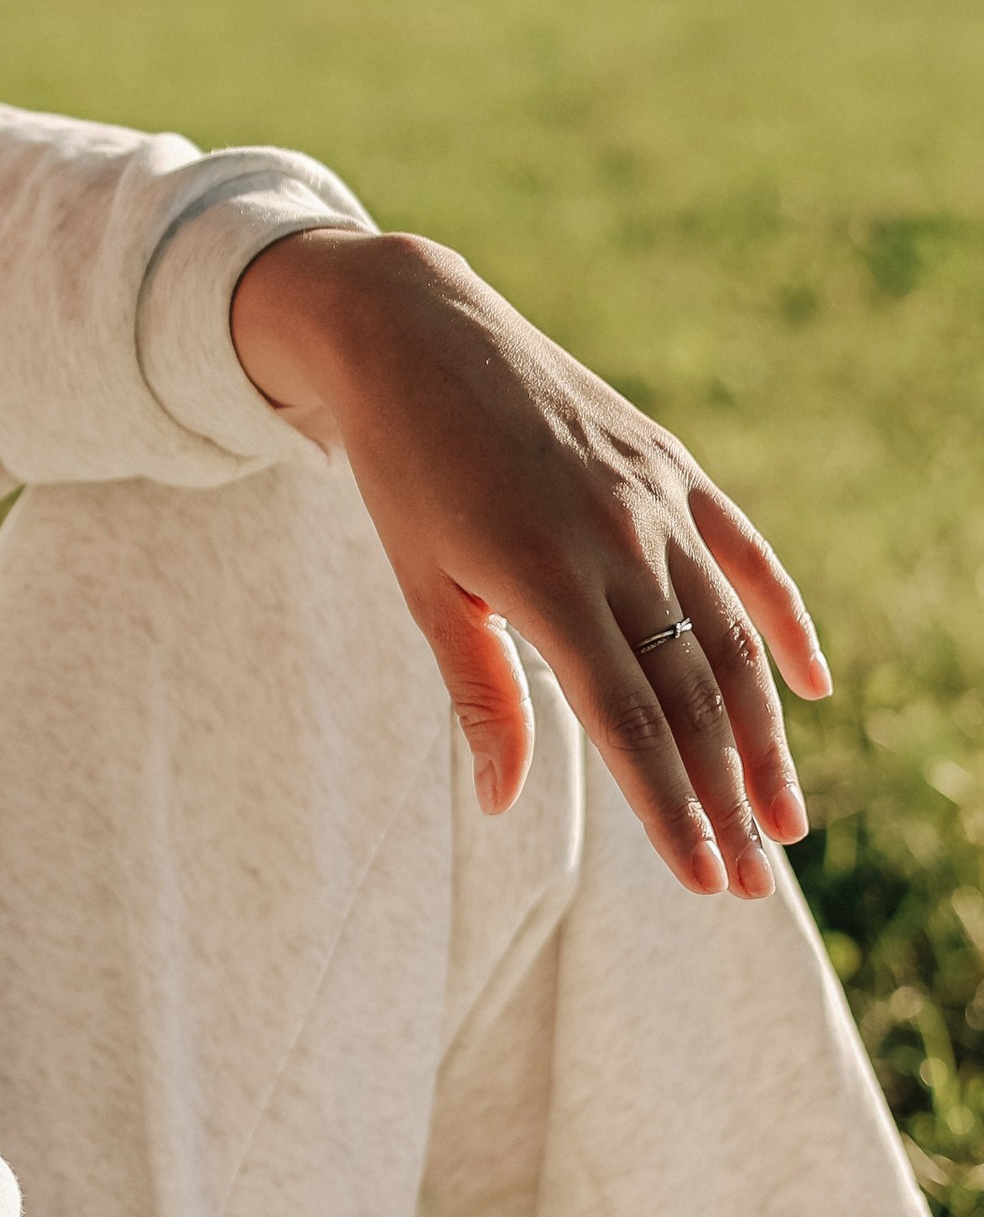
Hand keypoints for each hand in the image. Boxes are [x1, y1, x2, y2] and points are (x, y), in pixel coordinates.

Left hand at [229, 226, 825, 897]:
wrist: (412, 331)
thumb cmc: (403, 468)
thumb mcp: (423, 583)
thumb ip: (478, 693)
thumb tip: (505, 804)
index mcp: (544, 575)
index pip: (628, 720)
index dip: (672, 809)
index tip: (705, 880)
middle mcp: (616, 538)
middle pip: (690, 694)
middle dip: (726, 798)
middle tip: (753, 885)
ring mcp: (654, 497)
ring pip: (728, 638)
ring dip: (762, 735)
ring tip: (784, 819)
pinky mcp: (671, 463)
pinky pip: (745, 554)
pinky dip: (784, 620)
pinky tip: (814, 688)